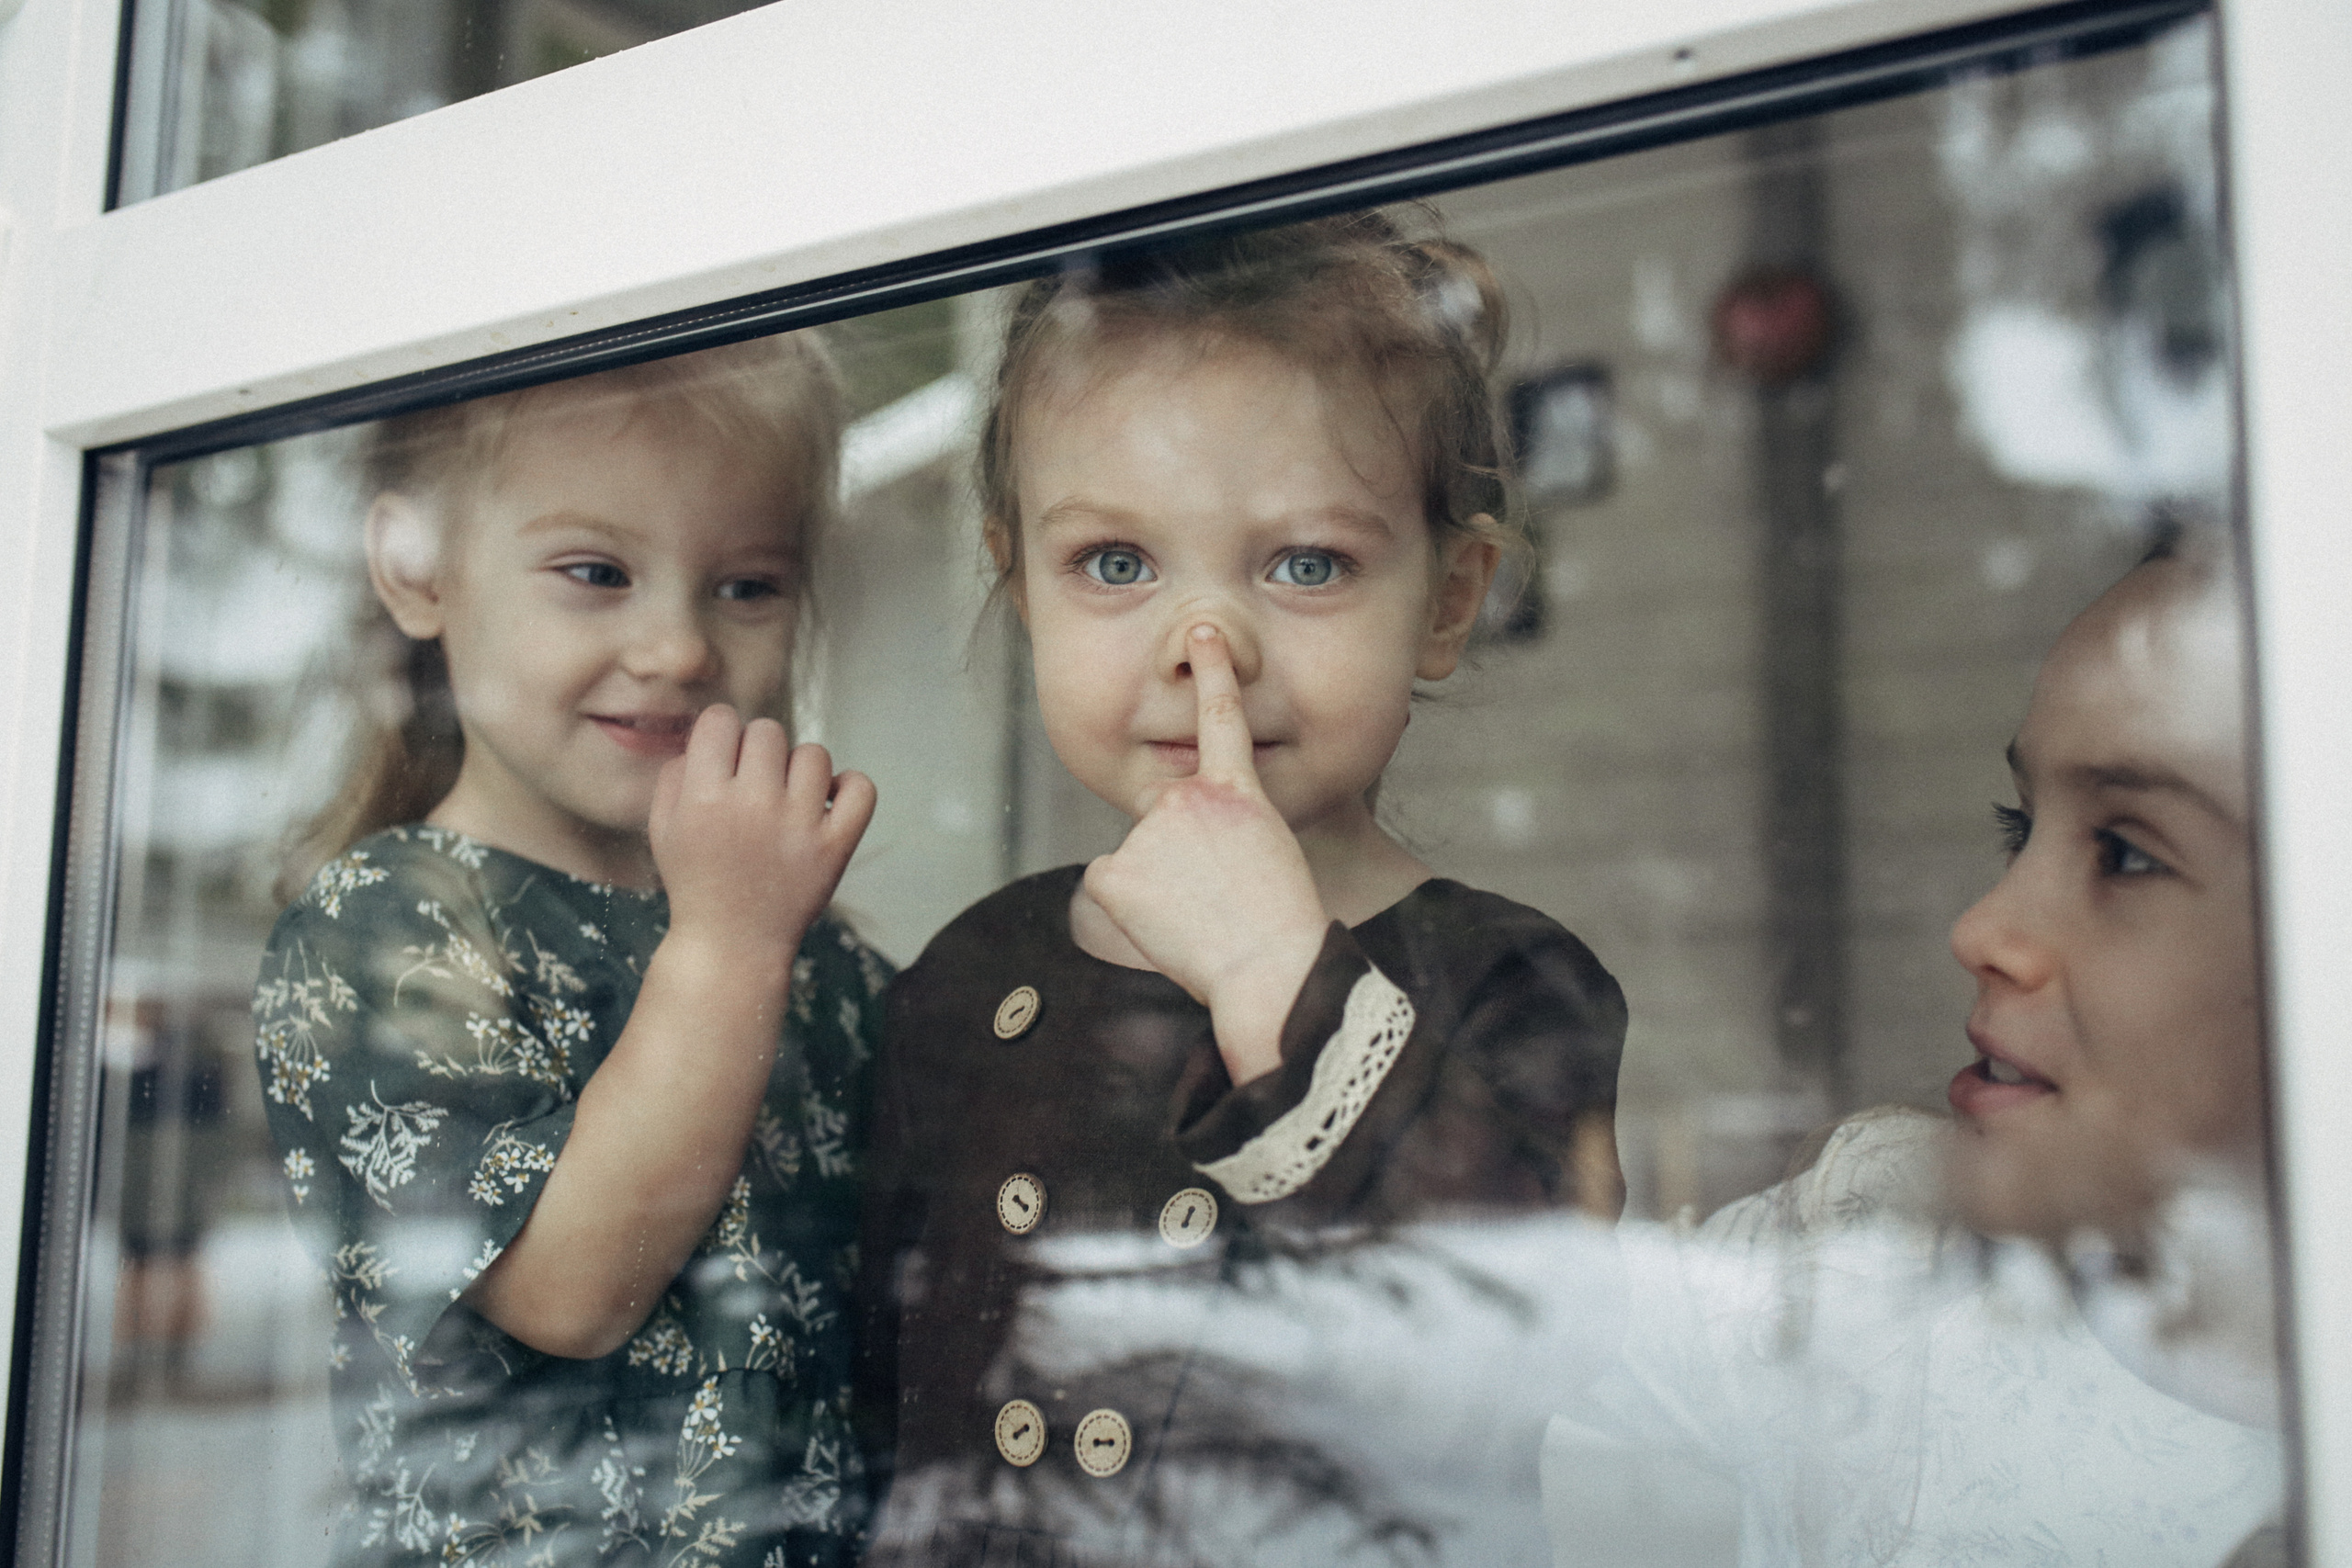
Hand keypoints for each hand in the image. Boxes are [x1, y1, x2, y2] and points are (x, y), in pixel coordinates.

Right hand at [648, 706, 875, 971]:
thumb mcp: (664, 827)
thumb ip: (676, 772)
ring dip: (799, 770)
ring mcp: (799, 826)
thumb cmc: (697, 880)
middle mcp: (753, 806)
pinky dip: (850, 786)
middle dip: (758, 752)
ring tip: (786, 801)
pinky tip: (826, 803)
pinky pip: (861, 788)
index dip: (723, 735)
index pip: (722, 720)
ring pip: (814, 754)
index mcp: (704, 798)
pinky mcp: (835, 847)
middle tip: (753, 788)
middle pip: (768, 731)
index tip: (725, 762)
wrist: (732, 945)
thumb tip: (711, 732)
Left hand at [1084, 626, 1329, 1083]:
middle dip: (1174, 851)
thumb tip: (1180, 850)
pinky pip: (1109, 885)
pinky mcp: (1115, 871)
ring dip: (1157, 888)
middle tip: (1211, 895)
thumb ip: (1225, 832)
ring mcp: (1148, 832)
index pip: (1223, 719)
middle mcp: (1187, 799)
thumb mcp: (1269, 857)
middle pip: (1161, 816)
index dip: (1213, 671)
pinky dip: (1127, 909)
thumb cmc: (1282, 929)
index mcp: (1238, 793)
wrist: (1273, 969)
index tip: (1202, 631)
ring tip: (1198, 918)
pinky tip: (1164, 925)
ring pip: (1137, 858)